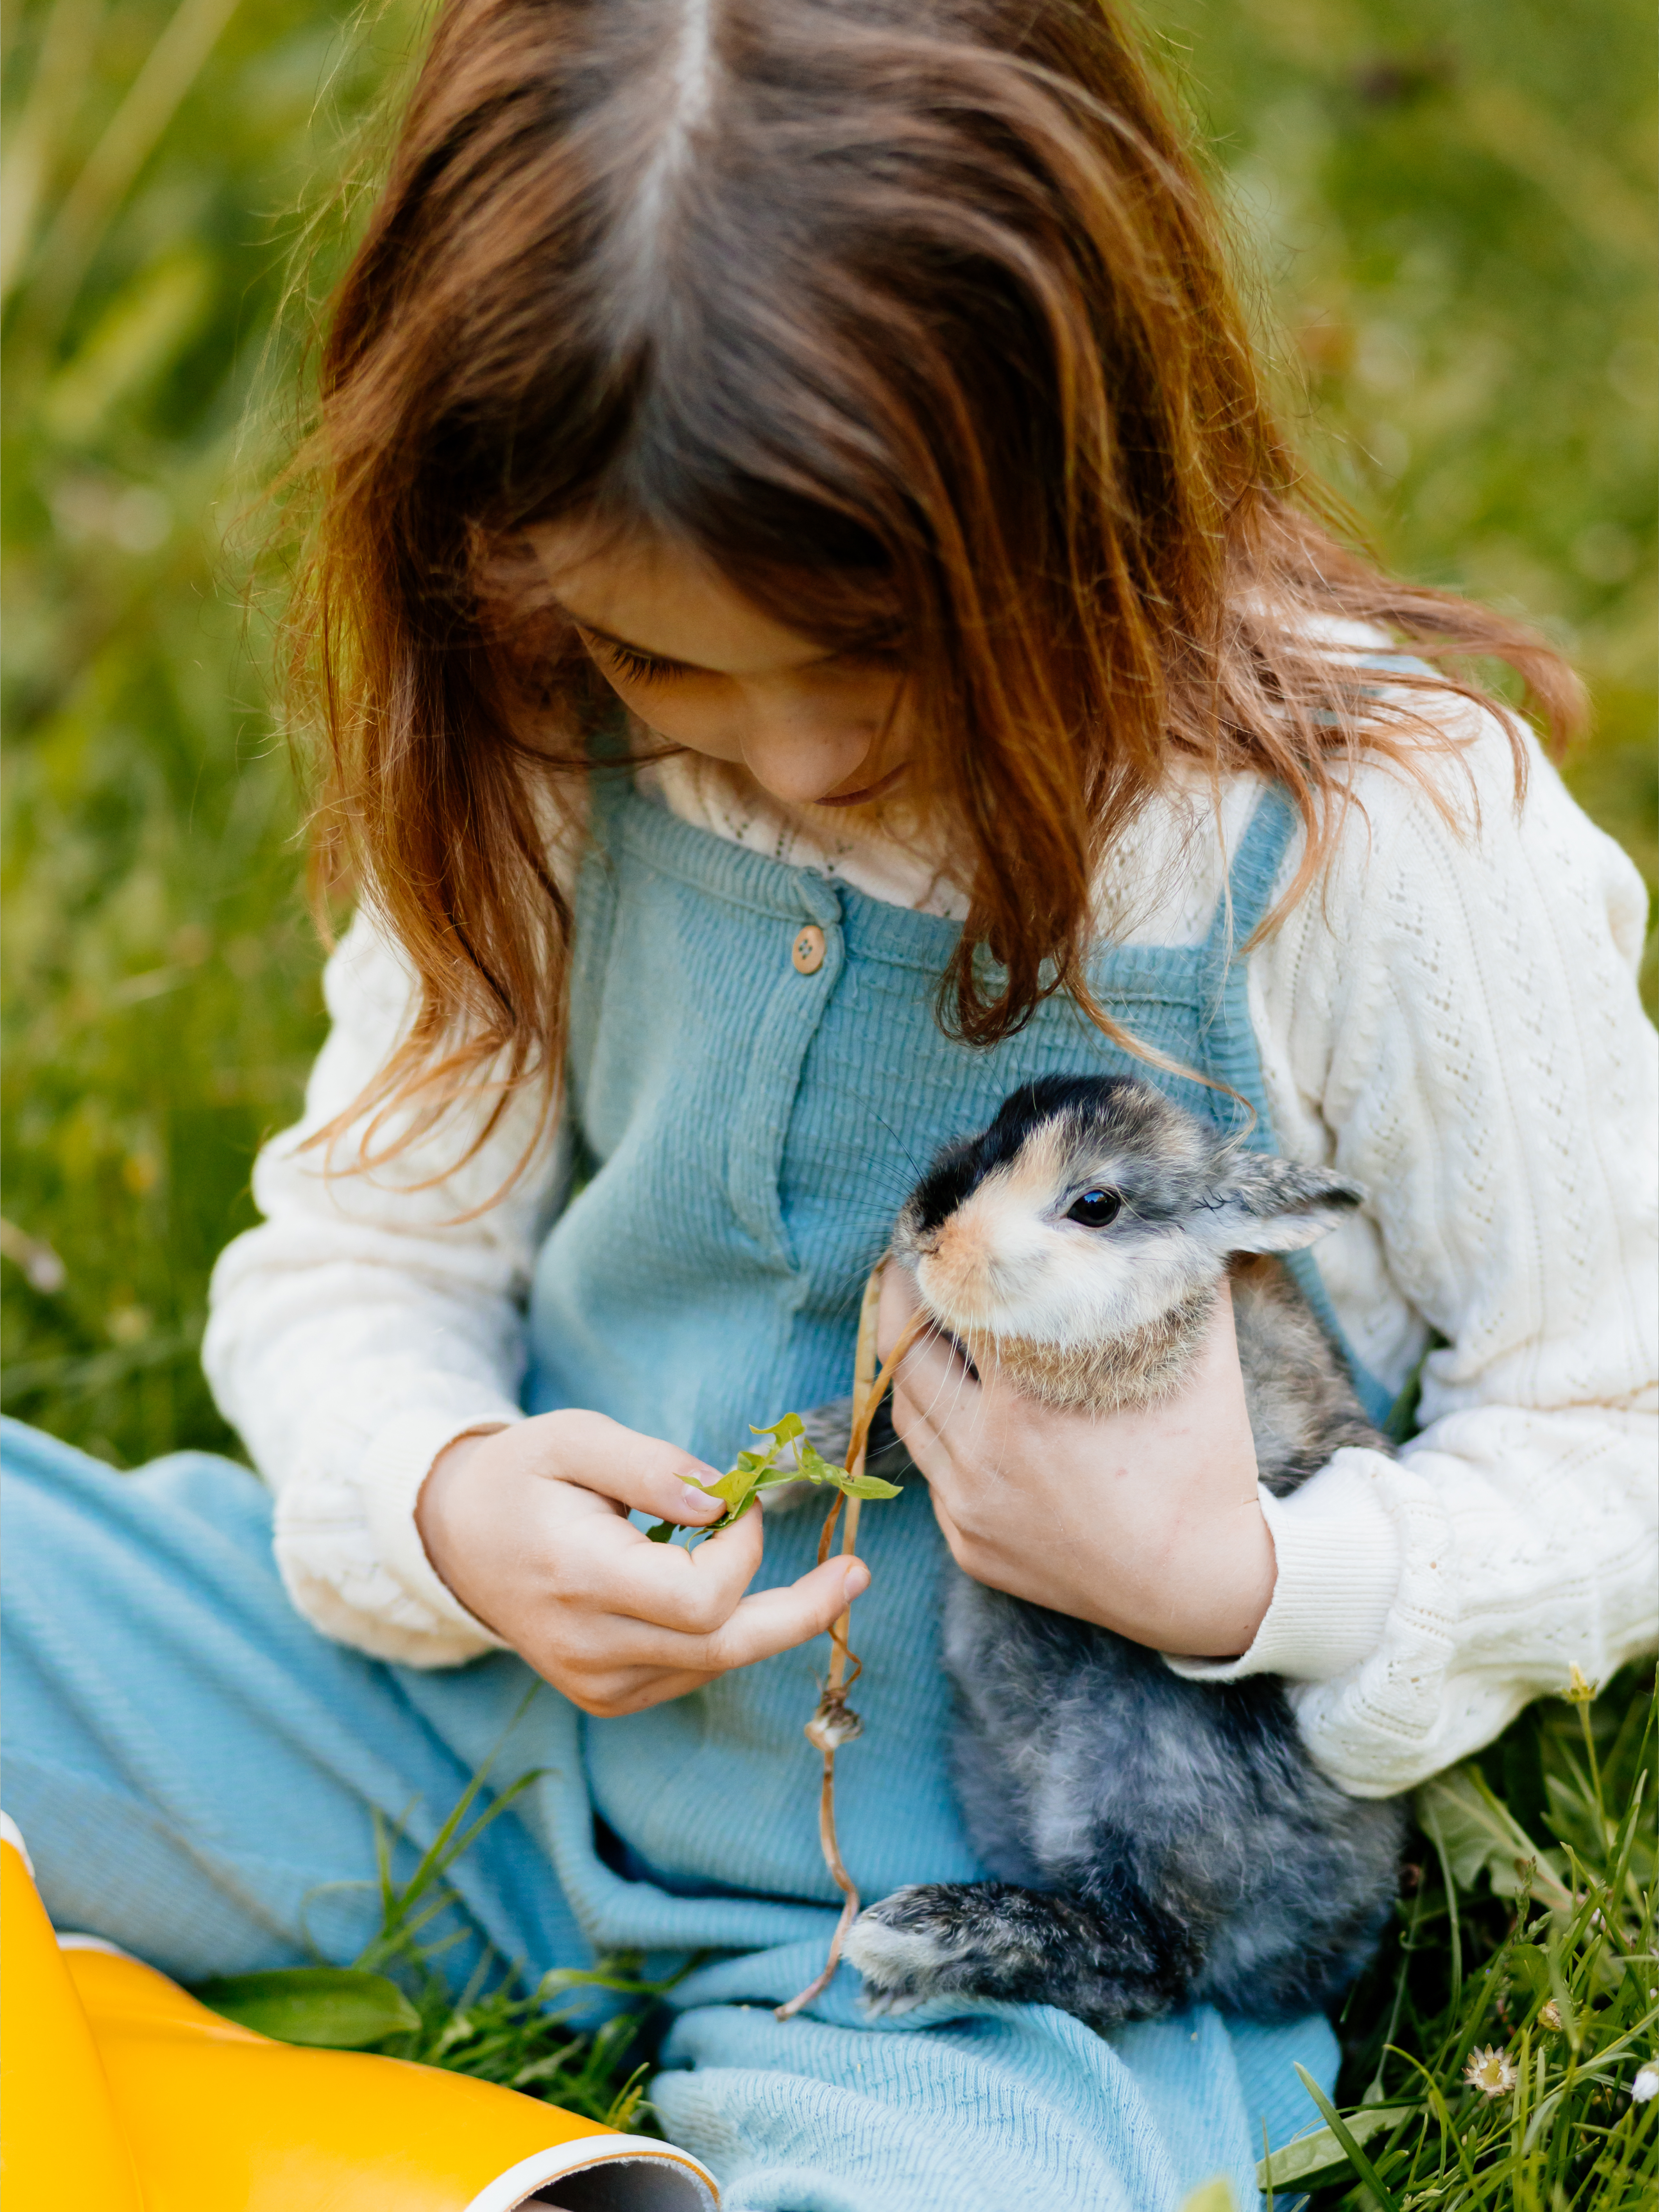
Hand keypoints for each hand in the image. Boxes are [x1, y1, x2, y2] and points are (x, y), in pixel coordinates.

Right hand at [415, 1413, 868, 1715]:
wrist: (453, 1539)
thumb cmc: (521, 1475)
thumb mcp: (575, 1438)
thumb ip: (651, 1466)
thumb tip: (722, 1497)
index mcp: (576, 1576)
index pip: (699, 1598)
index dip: (743, 1548)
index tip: (736, 1498)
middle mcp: (586, 1645)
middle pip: (723, 1649)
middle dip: (801, 1610)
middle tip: (857, 1572)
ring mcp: (595, 1682)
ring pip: (714, 1665)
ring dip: (761, 1614)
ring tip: (774, 1559)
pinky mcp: (604, 1696)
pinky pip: (690, 1673)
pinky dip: (721, 1631)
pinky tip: (713, 1584)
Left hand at [880, 1267, 1274, 1656]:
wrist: (1205, 1586)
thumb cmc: (1206, 1465)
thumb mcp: (1200, 1358)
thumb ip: (1174, 1278)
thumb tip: (1171, 1210)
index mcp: (1027, 1400)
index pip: (948, 1305)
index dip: (939, 1259)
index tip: (940, 1228)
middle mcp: (983, 1454)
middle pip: (903, 1357)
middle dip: (902, 1303)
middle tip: (916, 1265)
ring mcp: (970, 1507)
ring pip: (909, 1415)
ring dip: (915, 1367)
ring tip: (930, 1329)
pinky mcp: (971, 1546)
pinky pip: (934, 1474)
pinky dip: (944, 1433)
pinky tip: (969, 1408)